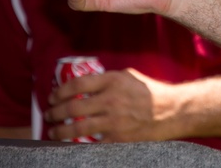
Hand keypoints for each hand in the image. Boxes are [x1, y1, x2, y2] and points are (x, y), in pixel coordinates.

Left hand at [44, 68, 175, 141]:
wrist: (172, 111)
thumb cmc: (152, 91)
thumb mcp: (130, 76)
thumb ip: (108, 79)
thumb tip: (85, 84)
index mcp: (113, 81)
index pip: (77, 84)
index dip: (60, 91)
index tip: (53, 97)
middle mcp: (111, 99)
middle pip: (73, 107)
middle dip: (55, 112)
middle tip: (49, 115)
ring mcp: (114, 120)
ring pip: (77, 128)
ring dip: (60, 131)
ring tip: (53, 131)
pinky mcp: (118, 137)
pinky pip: (91, 143)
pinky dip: (77, 145)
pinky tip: (70, 144)